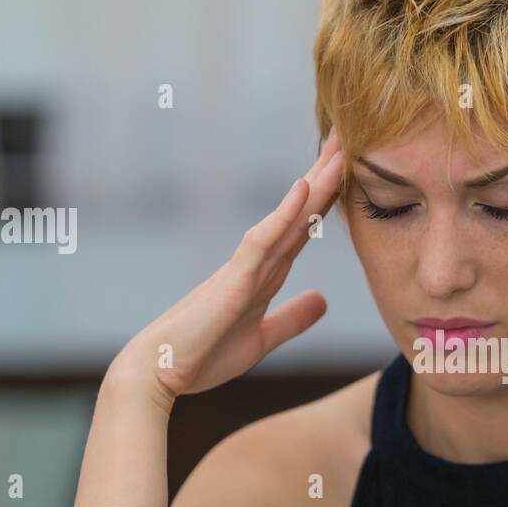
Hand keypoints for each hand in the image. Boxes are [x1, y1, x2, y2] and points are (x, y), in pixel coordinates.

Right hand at [110, 127, 345, 408]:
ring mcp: (244, 267)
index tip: (348, 166)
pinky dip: (284, 214)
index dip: (326, 198)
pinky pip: (262, 240)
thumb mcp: (262, 338)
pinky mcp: (233, 280)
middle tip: (346, 134)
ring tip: (337, 149)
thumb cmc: (202, 354)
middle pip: (298, 212)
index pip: (302, 228)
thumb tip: (322, 301)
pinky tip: (304, 188)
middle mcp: (256, 262)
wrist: (159, 372)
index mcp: (264, 274)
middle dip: (324, 176)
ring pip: (287, 217)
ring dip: (314, 184)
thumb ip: (291, 318)